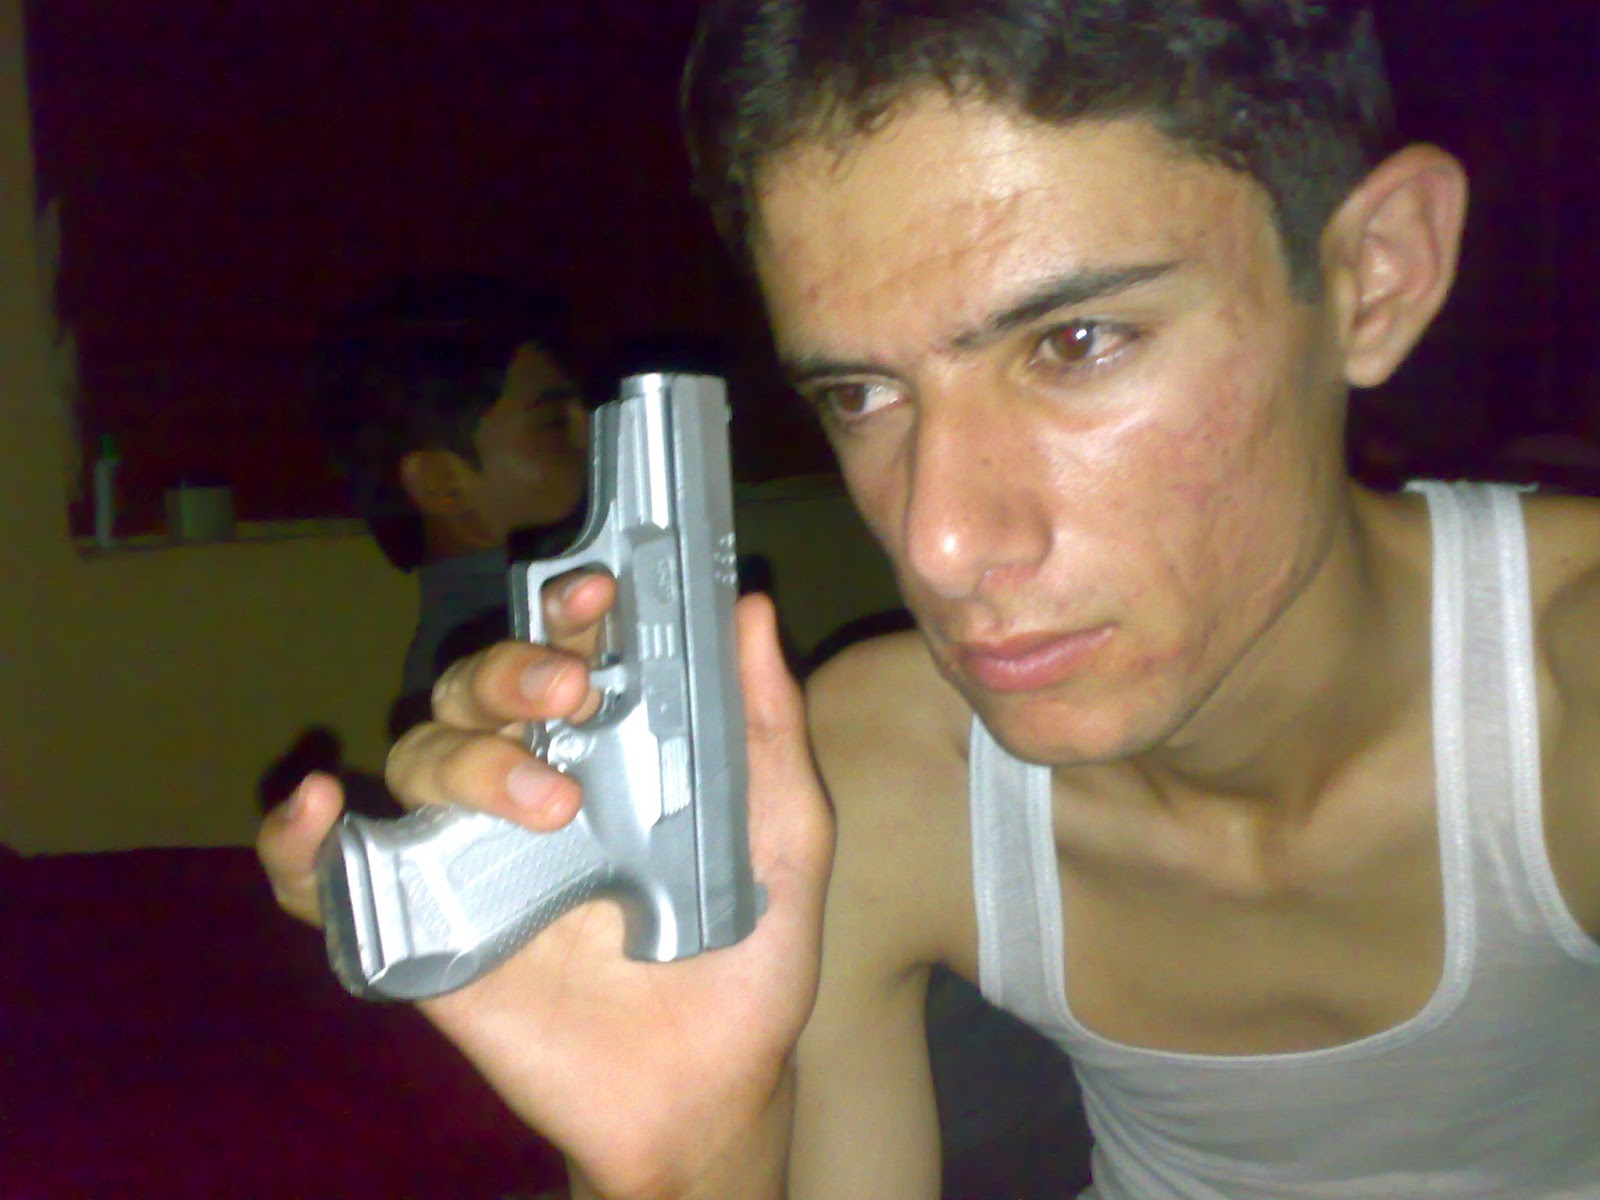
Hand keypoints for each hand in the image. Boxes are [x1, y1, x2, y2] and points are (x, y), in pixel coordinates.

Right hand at [257, 574, 833, 1198]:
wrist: (707, 1087)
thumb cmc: (747, 958)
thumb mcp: (781, 836)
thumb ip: (765, 729)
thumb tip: (748, 607)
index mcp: (609, 752)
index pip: (566, 655)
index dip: (568, 612)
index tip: (597, 588)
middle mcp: (530, 784)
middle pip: (477, 691)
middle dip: (511, 670)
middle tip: (569, 691)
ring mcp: (471, 855)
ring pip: (418, 758)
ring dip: (464, 756)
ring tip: (546, 804)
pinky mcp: (420, 931)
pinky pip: (326, 882)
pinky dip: (298, 845)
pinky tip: (318, 812)